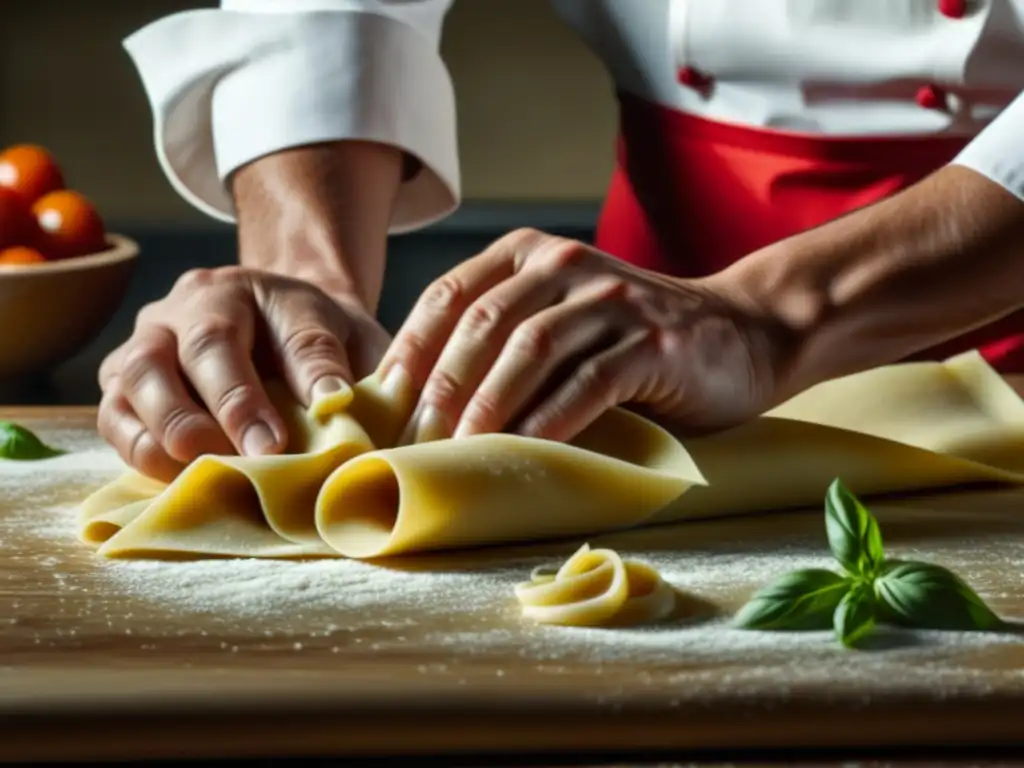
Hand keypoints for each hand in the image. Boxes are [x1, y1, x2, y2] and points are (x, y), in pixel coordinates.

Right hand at [98, 267, 390, 480]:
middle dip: (226, 407)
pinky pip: (115, 416)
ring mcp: (147, 341)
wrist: (281, 326)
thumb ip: (340, 364)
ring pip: (138, 378)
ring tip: (211, 470)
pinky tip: (178, 477)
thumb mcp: (348, 339)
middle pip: (196, 348)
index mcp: (248, 289)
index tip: (281, 438)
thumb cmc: (318, 339)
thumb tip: (334, 404)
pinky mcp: (122, 383)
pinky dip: (141, 449)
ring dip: (172, 431)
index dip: (268, 392)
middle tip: (255, 456)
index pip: (264, 333)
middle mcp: (187, 307)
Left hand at [379, 228, 789, 444]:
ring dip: (486, 406)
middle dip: (439, 388)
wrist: (741, 333)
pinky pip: (587, 382)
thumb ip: (505, 342)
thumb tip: (422, 405)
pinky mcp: (652, 341)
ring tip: (456, 453)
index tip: (381, 405)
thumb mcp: (560, 323)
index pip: (448, 295)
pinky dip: (549, 420)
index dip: (408, 351)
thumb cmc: (633, 344)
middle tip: (411, 444)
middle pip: (482, 324)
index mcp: (530, 255)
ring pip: (529, 349)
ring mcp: (611, 299)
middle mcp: (566, 263)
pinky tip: (524, 453)